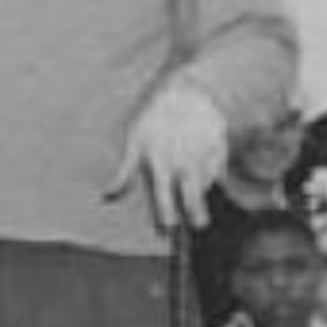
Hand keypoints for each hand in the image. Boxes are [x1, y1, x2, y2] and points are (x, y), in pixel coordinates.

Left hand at [108, 82, 229, 230]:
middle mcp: (184, 165)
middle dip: (196, 216)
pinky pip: (218, 175)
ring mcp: (204, 160)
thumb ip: (125, 173)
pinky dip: (213, 179)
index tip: (167, 230)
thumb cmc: (155, 121)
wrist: (188, 95)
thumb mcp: (135, 143)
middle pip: (193, 199)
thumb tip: (105, 196)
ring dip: (202, 196)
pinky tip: (207, 175)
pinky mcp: (220, 153)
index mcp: (161, 165)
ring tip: (196, 196)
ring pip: (206, 188)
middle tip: (197, 225)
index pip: (164, 198)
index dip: (166, 217)